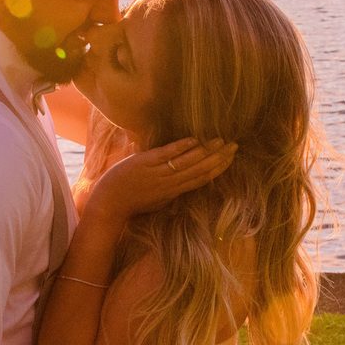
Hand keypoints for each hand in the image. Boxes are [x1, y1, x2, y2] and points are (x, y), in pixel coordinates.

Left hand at [87, 137, 236, 222]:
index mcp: (173, 192)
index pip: (201, 179)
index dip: (218, 169)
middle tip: (234, 147)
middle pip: (200, 170)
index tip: (231, 159)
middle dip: (218, 158)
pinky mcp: (145, 163)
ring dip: (206, 151)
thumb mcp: (157, 201)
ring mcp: (158, 173)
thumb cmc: (132, 202)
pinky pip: (167, 154)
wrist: (110, 204)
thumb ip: (171, 191)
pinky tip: (195, 140)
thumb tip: (185, 183)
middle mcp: (169, 183)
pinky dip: (181, 147)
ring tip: (221, 141)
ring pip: (187, 162)